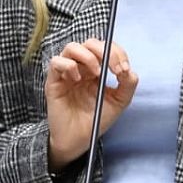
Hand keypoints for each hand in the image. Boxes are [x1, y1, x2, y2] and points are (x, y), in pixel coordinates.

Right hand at [45, 38, 138, 171]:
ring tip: (95, 73)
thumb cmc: (96, 120)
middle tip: (113, 69)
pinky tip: (76, 79)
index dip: (116, 53)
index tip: (123, 69)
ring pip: (72, 47)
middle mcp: (81, 67)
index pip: (106, 48)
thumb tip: (129, 70)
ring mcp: (66, 73)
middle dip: (104, 51)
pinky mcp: (53, 81)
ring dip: (87, 56)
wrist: (78, 140)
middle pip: (90, 43)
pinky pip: (56, 62)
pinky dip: (68, 66)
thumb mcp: (119, 102)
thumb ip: (128, 85)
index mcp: (96, 69)